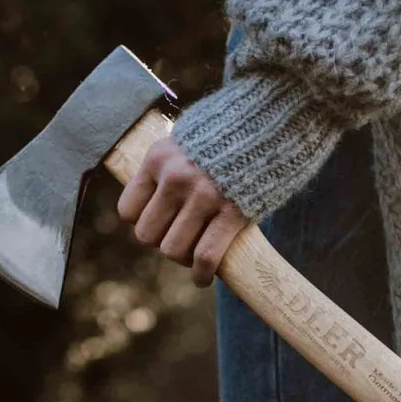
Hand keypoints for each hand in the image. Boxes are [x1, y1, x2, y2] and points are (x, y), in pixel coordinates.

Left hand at [115, 136, 248, 286]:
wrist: (272, 124)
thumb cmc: (227, 137)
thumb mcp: (186, 141)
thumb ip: (168, 166)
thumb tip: (157, 202)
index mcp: (159, 158)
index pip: (128, 211)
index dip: (143, 223)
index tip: (161, 222)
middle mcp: (176, 177)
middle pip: (148, 236)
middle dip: (163, 242)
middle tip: (182, 238)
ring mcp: (204, 196)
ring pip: (173, 250)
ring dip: (183, 259)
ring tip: (195, 254)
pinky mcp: (233, 212)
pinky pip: (205, 256)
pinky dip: (202, 274)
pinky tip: (204, 277)